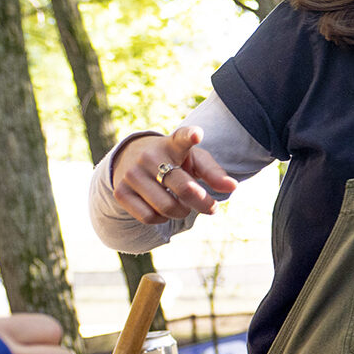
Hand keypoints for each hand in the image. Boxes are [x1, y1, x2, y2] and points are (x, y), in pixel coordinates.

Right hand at [111, 125, 237, 223]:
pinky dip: (162, 219)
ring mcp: (132, 174)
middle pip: (184, 188)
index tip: (197, 135)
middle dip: (203, 203)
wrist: (131, 159)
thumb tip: (232, 188)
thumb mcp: (195, 160)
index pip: (181, 137)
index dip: (190, 136)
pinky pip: (149, 217)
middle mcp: (149, 155)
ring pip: (167, 208)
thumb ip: (214, 173)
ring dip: (182, 212)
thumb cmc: (174, 160)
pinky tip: (162, 209)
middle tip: (212, 208)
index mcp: (173, 144)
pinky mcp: (120, 192)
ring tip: (184, 205)